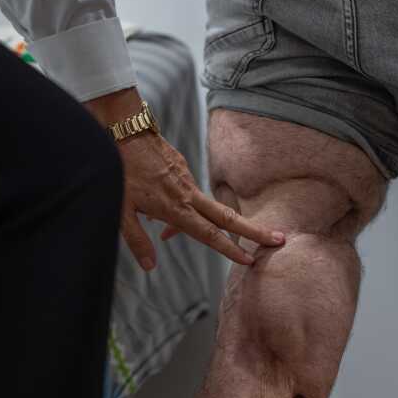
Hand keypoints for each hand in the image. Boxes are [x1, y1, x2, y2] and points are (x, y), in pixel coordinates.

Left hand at [85, 88, 283, 269]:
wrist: (123, 130)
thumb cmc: (120, 171)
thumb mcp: (121, 212)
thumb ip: (137, 241)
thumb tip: (151, 267)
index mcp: (175, 208)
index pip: (210, 235)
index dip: (230, 249)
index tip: (251, 259)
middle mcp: (187, 194)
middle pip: (227, 217)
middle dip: (254, 230)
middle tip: (278, 239)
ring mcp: (186, 178)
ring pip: (202, 205)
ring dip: (199, 220)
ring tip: (164, 230)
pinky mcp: (181, 165)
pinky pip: (186, 191)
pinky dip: (179, 203)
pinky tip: (154, 206)